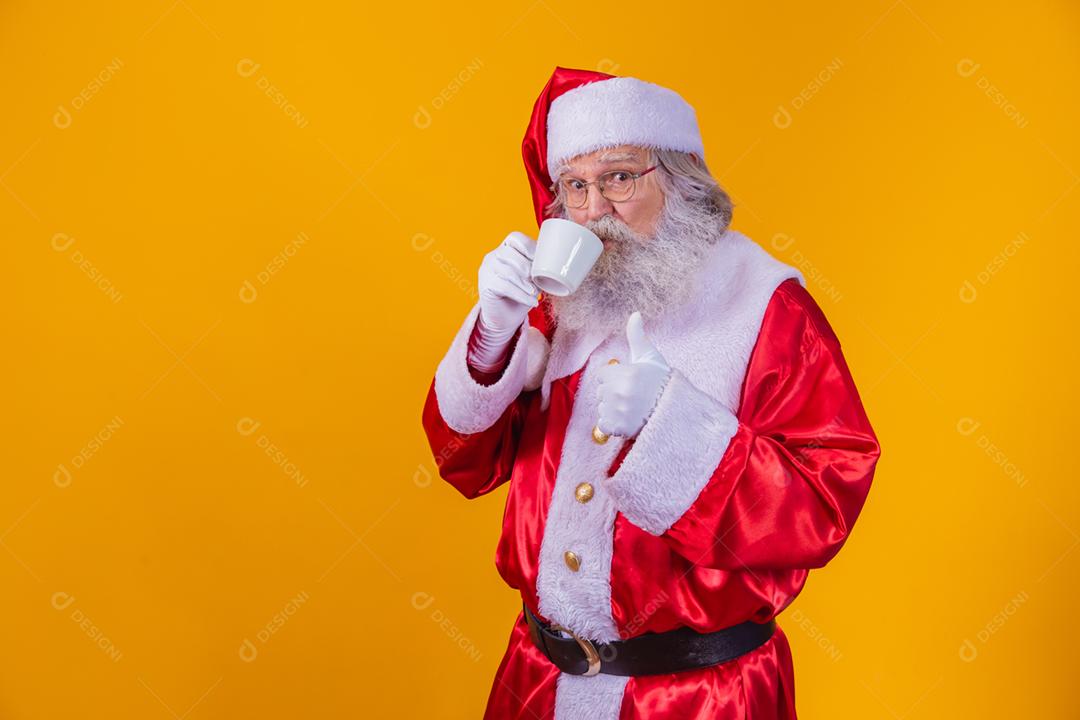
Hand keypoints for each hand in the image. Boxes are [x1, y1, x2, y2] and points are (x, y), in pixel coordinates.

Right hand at [477, 231, 539, 339]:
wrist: (505, 317)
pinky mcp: (486, 286)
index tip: (540, 259)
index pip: (514, 237)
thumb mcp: (532, 278)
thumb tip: (556, 265)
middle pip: (510, 253)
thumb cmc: (521, 294)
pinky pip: (505, 287)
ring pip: (508, 271)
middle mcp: (493, 257)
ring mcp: (487, 270)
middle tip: (538, 280)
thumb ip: (539, 268)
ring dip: (525, 283)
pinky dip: (521, 295)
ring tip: (536, 293)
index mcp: (505, 249)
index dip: (528, 246)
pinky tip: (532, 302)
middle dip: (527, 267)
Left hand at [595, 311, 671, 439]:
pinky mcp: (618, 429)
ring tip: (632, 408)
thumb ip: (637, 336)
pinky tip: (627, 419)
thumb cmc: (663, 383)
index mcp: (626, 375)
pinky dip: (611, 424)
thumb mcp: (651, 358)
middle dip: (613, 392)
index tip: (630, 381)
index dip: (615, 377)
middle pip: (601, 391)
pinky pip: (603, 424)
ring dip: (612, 408)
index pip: (603, 374)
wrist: (676, 413)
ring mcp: (618, 412)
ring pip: (602, 407)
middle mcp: (620, 394)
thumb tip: (635, 314)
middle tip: (633, 396)